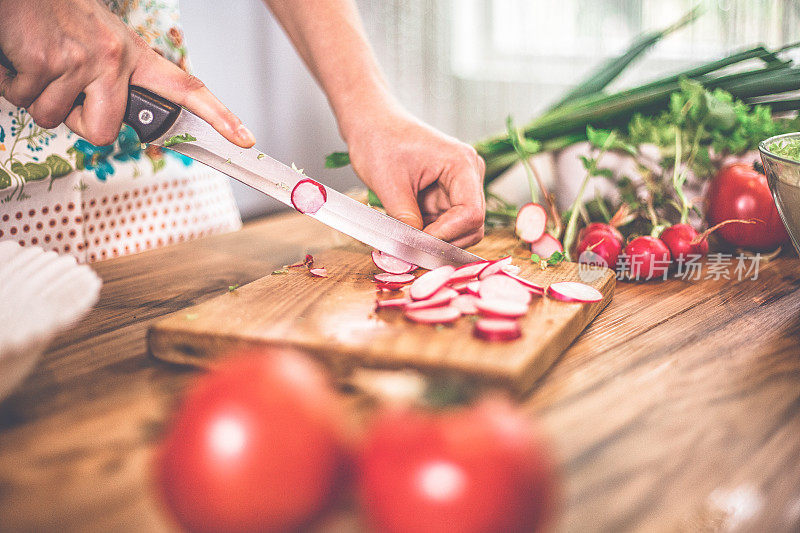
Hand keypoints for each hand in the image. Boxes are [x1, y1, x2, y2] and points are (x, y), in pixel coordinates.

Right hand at [0, 0, 253, 146]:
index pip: (187, 89)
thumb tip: (106, 122)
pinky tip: (20, 57)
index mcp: (133, 57)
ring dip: (38, 98)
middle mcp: (115, 59)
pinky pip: (25, 100)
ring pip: (56, 118)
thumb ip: (112, 85)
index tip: (244, 138)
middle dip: (78, 124)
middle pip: (105, 133)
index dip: (219, 117)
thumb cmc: (56, 18)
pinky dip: (12, 85)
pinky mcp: (48, 61)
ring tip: (38, 62)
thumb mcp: (98, 46)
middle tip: (65, 93)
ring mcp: (83, 61)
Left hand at [345, 111, 485, 246]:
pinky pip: (446, 224)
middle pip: (472, 226)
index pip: (471, 213)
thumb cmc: (380, 140)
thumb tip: (411, 251)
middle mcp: (469, 174)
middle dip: (444, 241)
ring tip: (406, 237)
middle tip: (412, 249)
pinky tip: (408, 229)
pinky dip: (429, 233)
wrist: (371, 123)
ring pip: (460, 230)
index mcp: (462, 164)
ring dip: (436, 239)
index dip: (447, 235)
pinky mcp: (446, 195)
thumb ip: (405, 220)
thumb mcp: (389, 184)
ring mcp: (459, 186)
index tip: (419, 244)